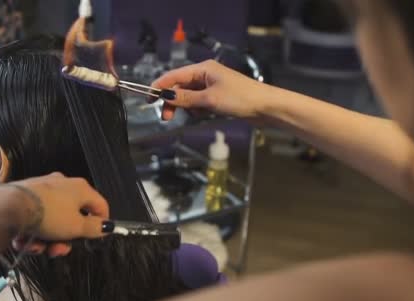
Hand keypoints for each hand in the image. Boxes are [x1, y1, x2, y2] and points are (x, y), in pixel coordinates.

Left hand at [0, 172, 109, 256]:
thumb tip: (107, 226)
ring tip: (37, 248)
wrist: (9, 207)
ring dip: (46, 239)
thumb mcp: (75, 227)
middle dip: (65, 239)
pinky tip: (23, 241)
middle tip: (57, 251)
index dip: (101, 224)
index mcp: (80, 188)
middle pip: (73, 217)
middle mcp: (63, 185)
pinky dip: (32, 232)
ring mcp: (43, 190)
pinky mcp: (25, 196)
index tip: (94, 240)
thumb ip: (94, 228)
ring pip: (52, 221)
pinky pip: (35, 217)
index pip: (100, 205)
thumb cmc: (49, 215)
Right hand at [152, 59, 271, 120]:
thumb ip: (185, 99)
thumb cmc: (239, 98)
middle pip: (179, 87)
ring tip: (196, 115)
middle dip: (173, 102)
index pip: (174, 76)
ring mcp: (211, 86)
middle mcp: (205, 75)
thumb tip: (164, 97)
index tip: (148, 98)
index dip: (159, 86)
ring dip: (187, 107)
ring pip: (188, 97)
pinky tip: (205, 115)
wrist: (266, 107)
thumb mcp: (209, 99)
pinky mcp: (216, 97)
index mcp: (202, 69)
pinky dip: (197, 110)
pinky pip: (198, 103)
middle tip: (167, 117)